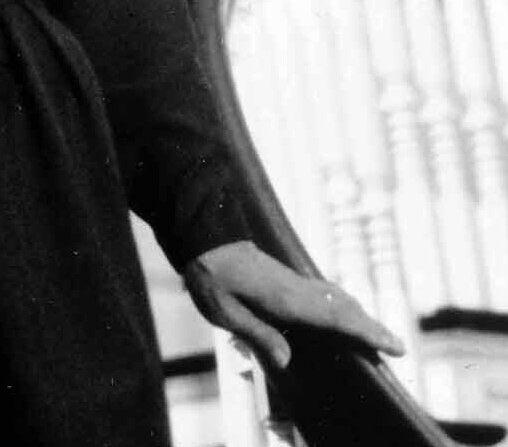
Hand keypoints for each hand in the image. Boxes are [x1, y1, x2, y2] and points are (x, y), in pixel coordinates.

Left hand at [183, 240, 405, 372]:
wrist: (204, 238)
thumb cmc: (211, 278)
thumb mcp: (226, 312)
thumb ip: (257, 334)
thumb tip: (287, 361)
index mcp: (286, 299)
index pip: (336, 318)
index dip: (368, 332)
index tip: (397, 345)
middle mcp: (296, 287)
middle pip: (343, 307)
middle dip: (370, 326)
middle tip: (397, 347)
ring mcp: (292, 280)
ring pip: (334, 297)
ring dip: (357, 314)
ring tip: (374, 334)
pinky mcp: (286, 277)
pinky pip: (323, 292)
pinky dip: (340, 305)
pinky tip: (339, 313)